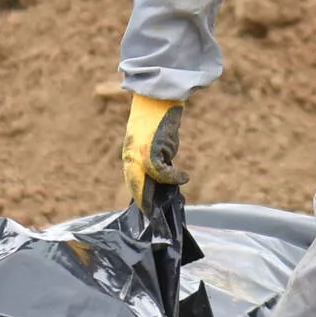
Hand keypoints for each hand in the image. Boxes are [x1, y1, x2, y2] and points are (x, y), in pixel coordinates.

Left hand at [122, 92, 189, 206]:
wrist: (158, 99)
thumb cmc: (158, 120)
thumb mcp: (156, 143)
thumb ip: (156, 159)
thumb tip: (165, 178)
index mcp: (130, 156)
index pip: (134, 183)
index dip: (141, 199)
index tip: (148, 211)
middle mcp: (132, 158)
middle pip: (137, 187)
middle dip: (146, 203)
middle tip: (154, 217)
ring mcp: (140, 155)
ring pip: (149, 182)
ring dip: (160, 193)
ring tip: (171, 198)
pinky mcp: (151, 150)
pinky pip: (162, 171)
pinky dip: (175, 177)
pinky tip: (184, 176)